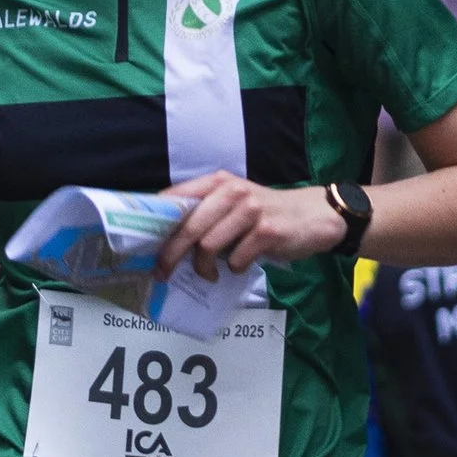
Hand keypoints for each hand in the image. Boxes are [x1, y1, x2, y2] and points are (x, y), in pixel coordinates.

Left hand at [156, 172, 348, 280]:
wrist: (314, 215)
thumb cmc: (266, 213)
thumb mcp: (234, 203)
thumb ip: (206, 212)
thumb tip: (168, 239)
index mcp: (218, 182)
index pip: (176, 197)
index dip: (155, 220)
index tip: (142, 243)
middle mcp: (232, 192)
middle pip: (188, 227)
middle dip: (170, 255)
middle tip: (162, 273)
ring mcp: (250, 210)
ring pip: (208, 245)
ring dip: (204, 267)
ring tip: (209, 274)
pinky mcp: (266, 231)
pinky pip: (236, 259)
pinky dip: (234, 268)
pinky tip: (241, 265)